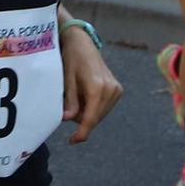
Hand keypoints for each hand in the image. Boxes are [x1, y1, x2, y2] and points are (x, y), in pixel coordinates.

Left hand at [60, 26, 122, 143]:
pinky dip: (93, 107)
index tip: (73, 141)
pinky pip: (103, 108)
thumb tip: (68, 120)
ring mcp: (116, 90)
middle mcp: (111, 90)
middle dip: (81, 119)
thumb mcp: (67, 80)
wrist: (83, 44)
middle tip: (68, 106)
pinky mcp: (118, 90)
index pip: (90, 118)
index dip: (82, 132)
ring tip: (77, 95)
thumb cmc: (72, 60)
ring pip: (99, 115)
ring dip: (87, 113)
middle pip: (95, 118)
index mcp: (98, 88)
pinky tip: (85, 94)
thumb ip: (69, 101)